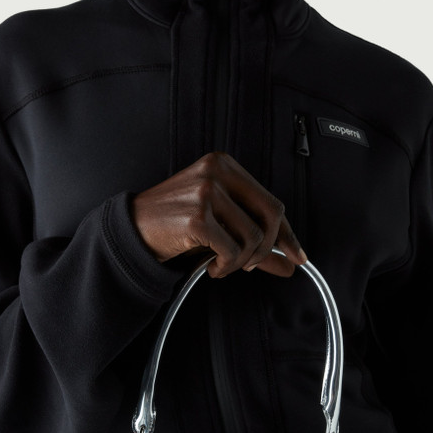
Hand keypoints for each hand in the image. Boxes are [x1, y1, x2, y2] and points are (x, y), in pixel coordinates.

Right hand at [130, 151, 306, 278]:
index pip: (271, 201)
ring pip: (252, 237)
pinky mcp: (197, 216)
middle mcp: (217, 171)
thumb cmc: (175, 224)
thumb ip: (254, 239)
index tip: (299, 255)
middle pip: (270, 214)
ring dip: (241, 262)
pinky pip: (231, 250)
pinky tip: (212, 266)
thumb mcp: (219, 225)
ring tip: (223, 264)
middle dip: (267, 248)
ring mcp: (206, 192)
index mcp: (224, 165)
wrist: (133, 230)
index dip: (288, 233)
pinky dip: (226, 267)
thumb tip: (290, 262)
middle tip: (252, 264)